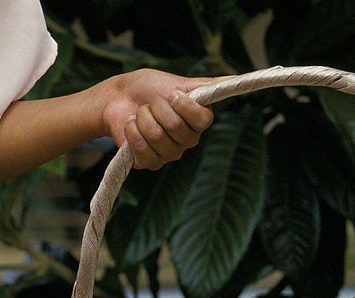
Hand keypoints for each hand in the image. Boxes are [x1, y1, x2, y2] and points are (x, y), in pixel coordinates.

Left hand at [101, 69, 218, 169]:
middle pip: (176, 127)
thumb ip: (207, 85)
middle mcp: (187, 141)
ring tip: (140, 114)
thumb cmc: (149, 88)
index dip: (185, 106)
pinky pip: (142, 149)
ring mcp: (168, 153)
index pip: (202, 120)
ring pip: (156, 136)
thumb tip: (234, 78)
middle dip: (157, 108)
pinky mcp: (149, 162)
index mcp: (198, 122)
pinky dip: (132, 132)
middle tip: (152, 104)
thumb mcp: (179, 82)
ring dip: (142, 118)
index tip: (172, 94)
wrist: (119, 97)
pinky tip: (132, 126)